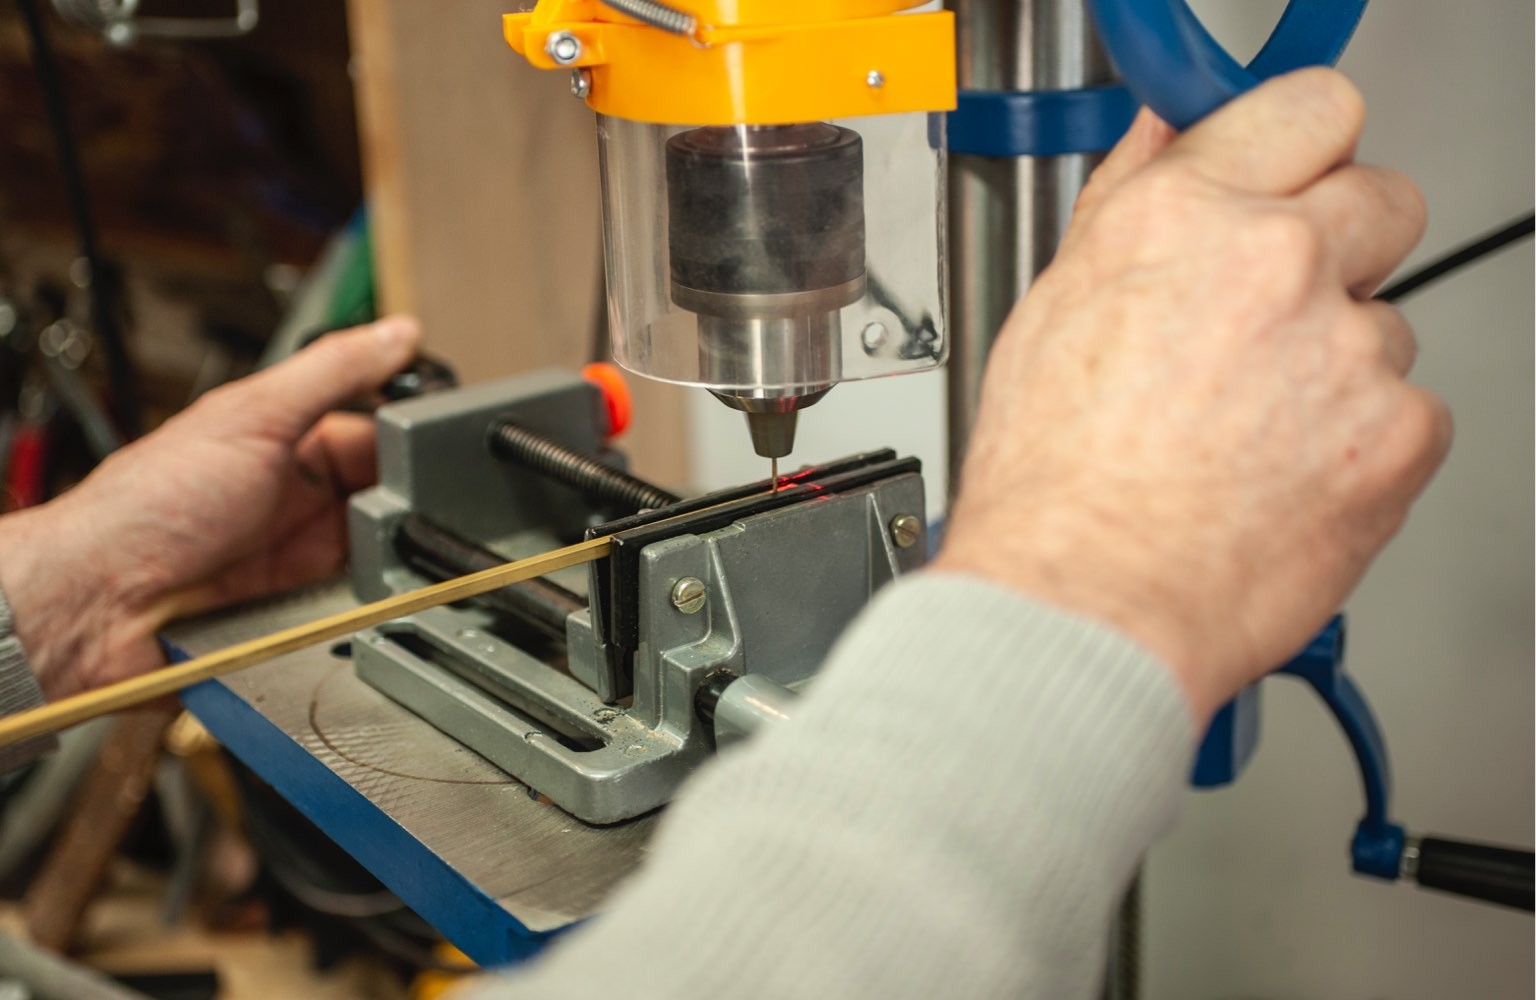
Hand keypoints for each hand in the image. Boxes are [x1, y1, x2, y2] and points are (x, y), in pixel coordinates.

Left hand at [0, 316, 419, 697]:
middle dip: (407, 504)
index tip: (443, 449)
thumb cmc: (148, 506)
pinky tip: (372, 596)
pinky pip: (359, 607)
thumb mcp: (253, 416)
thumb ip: (332, 370)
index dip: (409, 440)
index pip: (376, 432)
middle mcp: (297, 500)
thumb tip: (400, 333)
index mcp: (287, 442)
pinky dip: (374, 603)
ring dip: (393, 556)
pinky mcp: (299, 614)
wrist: (98, 604)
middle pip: (386, 497)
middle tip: (414, 510)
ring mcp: (300, 559)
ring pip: (381, 554)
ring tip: (390, 556)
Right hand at [933, 69, 1450, 723]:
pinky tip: (1281, 476)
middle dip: (1338, 247)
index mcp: (1180, 220)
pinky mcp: (1399, 435)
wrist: (1087, 608)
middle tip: (1276, 316)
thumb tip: (1165, 143)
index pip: (1309, 108)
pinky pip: (1408, 413)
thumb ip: (1127, 209)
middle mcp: (1274, 265)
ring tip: (1249, 432)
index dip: (1303, 146)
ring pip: (1385, 323)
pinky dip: (1359, 443)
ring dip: (1336, 363)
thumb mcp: (1052, 316)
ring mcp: (1347, 350)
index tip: (1297, 174)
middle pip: (1380, 199)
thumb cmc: (1052, 488)